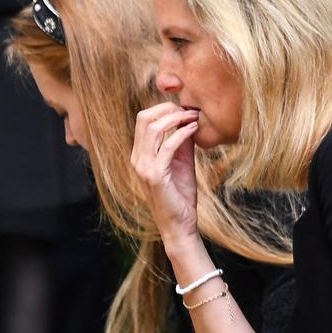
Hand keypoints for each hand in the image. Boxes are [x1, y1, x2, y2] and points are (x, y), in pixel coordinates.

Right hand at [130, 102, 200, 250]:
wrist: (179, 224)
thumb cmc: (180, 196)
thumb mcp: (182, 163)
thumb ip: (181, 142)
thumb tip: (188, 120)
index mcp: (140, 155)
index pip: (143, 120)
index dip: (163, 109)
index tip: (184, 108)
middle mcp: (137, 159)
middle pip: (144, 118)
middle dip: (167, 108)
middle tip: (188, 109)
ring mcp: (144, 167)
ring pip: (153, 128)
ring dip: (176, 118)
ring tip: (192, 117)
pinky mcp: (155, 175)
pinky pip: (168, 145)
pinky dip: (182, 133)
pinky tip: (194, 129)